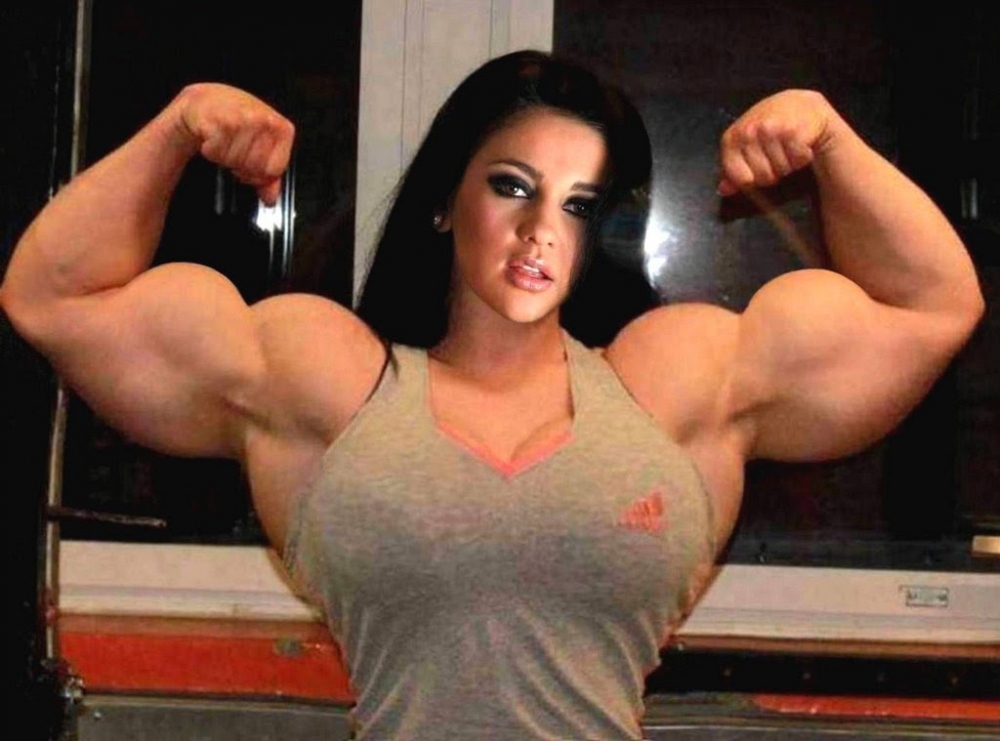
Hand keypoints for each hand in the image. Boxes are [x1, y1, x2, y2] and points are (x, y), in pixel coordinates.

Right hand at [171, 83, 294, 204]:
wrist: (207, 102)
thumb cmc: (236, 122)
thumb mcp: (260, 145)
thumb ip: (269, 174)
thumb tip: (270, 198)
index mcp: (282, 128)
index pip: (274, 170)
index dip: (259, 174)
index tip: (251, 164)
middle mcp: (265, 120)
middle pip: (254, 168)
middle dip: (241, 166)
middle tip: (236, 151)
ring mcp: (244, 119)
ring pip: (235, 161)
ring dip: (225, 158)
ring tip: (225, 142)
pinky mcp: (220, 121)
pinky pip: (216, 153)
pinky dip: (211, 150)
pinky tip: (214, 137)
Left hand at [718, 89, 840, 196]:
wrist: (799, 103)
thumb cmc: (768, 127)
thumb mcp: (744, 145)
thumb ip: (732, 169)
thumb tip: (723, 190)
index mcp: (731, 139)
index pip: (740, 179)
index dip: (752, 180)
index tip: (757, 168)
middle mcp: (747, 132)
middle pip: (763, 178)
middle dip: (773, 173)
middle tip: (776, 154)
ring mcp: (769, 130)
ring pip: (782, 170)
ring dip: (789, 163)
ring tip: (787, 146)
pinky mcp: (792, 130)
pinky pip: (799, 160)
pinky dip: (803, 156)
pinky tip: (799, 142)